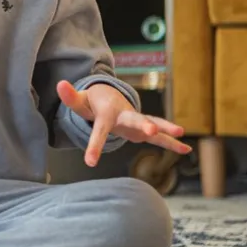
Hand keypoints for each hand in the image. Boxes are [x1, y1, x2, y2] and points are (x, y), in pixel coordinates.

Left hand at [57, 80, 190, 167]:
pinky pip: (159, 136)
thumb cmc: (92, 103)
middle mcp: (125, 115)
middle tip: (150, 131)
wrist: (109, 97)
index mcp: (106, 114)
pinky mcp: (143, 128)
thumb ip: (70, 97)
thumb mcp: (80, 102)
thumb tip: (59, 84)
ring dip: (165, 129)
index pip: (99, 131)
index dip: (94, 146)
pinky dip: (171, 142)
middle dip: (142, 125)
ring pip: (152, 124)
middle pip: (134, 120)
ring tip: (180, 133)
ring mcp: (136, 121)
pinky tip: (187, 150)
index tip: (90, 163)